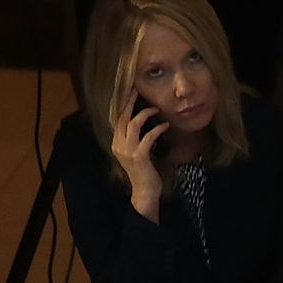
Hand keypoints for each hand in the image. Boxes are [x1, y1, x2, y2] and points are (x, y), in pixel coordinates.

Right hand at [112, 90, 169, 213]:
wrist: (144, 192)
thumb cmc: (144, 172)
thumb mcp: (136, 153)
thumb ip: (135, 140)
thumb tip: (142, 125)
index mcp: (116, 143)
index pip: (117, 119)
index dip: (122, 105)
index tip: (129, 93)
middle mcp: (119, 145)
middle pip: (122, 118)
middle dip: (129, 103)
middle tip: (137, 91)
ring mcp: (128, 151)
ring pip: (133, 125)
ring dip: (145, 114)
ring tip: (156, 109)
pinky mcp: (140, 156)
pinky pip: (148, 137)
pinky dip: (157, 129)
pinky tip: (165, 125)